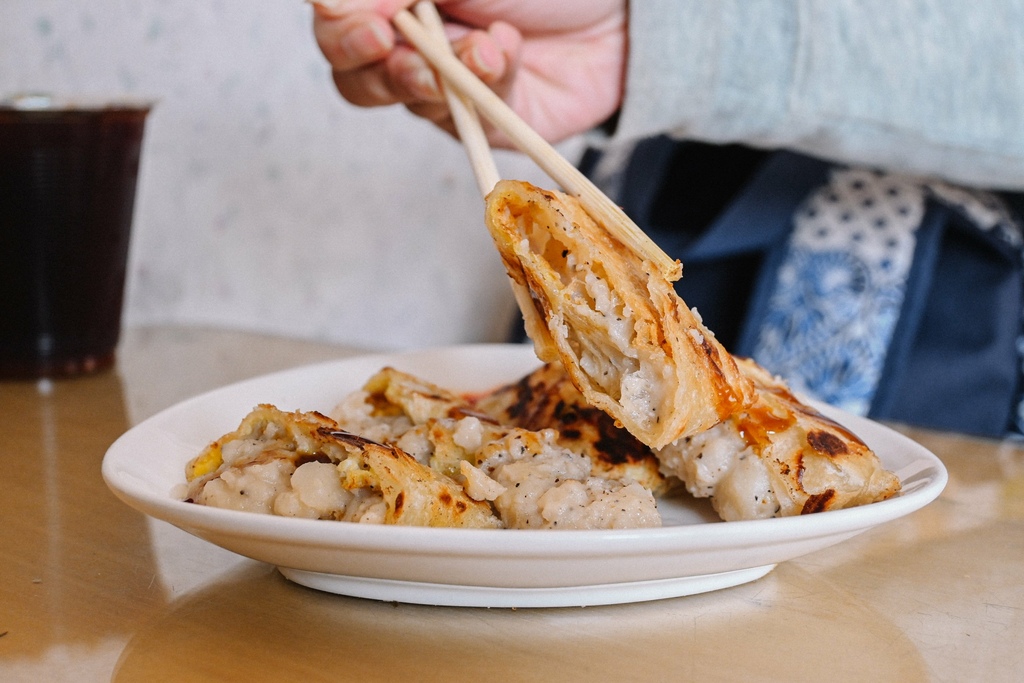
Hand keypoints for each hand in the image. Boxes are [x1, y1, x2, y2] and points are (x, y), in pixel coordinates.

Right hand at [311, 0, 626, 144]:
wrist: (619, 13)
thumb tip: (328, 3)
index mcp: (400, 0)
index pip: (336, 19)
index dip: (338, 26)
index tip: (359, 17)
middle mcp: (412, 42)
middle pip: (352, 71)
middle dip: (368, 58)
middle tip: (390, 39)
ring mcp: (444, 85)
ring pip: (400, 98)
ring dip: (430, 73)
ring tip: (478, 46)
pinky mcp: (478, 122)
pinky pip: (458, 118)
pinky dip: (480, 83)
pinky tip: (506, 52)